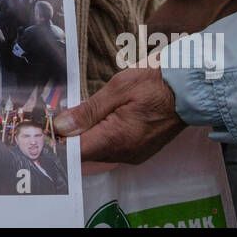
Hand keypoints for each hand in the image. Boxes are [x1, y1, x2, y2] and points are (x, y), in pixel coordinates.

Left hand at [54, 64, 185, 163]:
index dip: (59, 142)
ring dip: (87, 136)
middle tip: (57, 116)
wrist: (191, 87)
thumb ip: (88, 110)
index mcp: (118, 138)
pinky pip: (113, 149)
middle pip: (86, 153)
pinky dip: (102, 136)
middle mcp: (126, 153)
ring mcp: (135, 154)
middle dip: (70, 138)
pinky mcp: (141, 151)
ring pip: (99, 151)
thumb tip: (61, 126)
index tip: (45, 130)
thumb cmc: (156, 81)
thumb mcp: (117, 88)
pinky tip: (99, 119)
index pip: (77, 152)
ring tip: (77, 115)